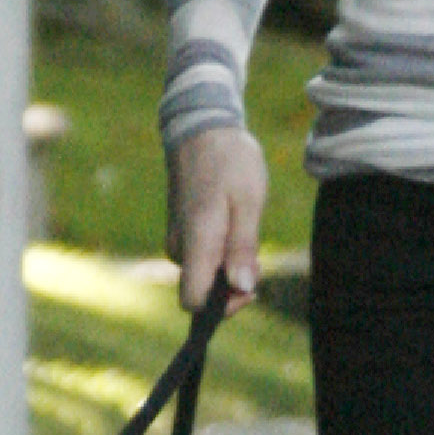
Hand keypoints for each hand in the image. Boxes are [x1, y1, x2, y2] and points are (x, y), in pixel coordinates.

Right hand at [167, 125, 267, 315]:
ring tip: (246, 230)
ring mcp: (178, 239)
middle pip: (202, 292)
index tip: (249, 286)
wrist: (202, 127)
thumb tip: (241, 288)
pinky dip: (221, 253)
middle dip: (233, 285)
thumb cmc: (230, 161)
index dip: (222, 307)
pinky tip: (235, 225)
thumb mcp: (248, 201)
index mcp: (196, 243)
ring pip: (204, 274)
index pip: (193, 302)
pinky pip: (201, 258)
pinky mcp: (182, 231)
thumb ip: (243, 247)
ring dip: (229, 267)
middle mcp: (180, 247)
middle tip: (256, 254)